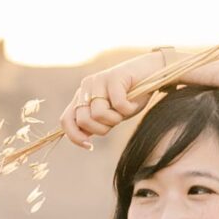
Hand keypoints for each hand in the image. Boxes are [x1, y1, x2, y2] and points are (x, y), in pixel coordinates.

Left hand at [60, 50, 175, 150]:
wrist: (153, 72)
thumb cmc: (132, 96)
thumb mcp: (112, 115)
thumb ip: (96, 124)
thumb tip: (83, 139)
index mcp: (82, 97)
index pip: (66, 120)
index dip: (75, 137)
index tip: (90, 146)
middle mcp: (86, 87)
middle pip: (83, 120)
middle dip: (102, 129)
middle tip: (117, 120)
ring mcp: (98, 80)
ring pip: (98, 114)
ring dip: (116, 119)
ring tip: (126, 109)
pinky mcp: (113, 76)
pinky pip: (118, 105)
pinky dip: (130, 109)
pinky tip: (135, 101)